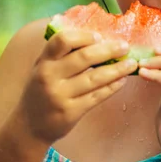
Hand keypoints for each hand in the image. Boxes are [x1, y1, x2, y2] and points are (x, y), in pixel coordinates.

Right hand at [16, 30, 137, 143]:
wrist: (29, 125)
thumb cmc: (41, 89)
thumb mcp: (44, 68)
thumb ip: (62, 53)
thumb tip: (96, 36)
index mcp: (44, 61)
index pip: (63, 40)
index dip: (84, 36)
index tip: (100, 36)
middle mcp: (49, 76)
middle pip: (84, 58)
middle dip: (109, 50)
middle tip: (125, 47)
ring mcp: (60, 95)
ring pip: (94, 78)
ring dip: (117, 70)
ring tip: (131, 64)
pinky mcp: (71, 112)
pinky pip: (97, 96)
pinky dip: (112, 87)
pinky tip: (122, 81)